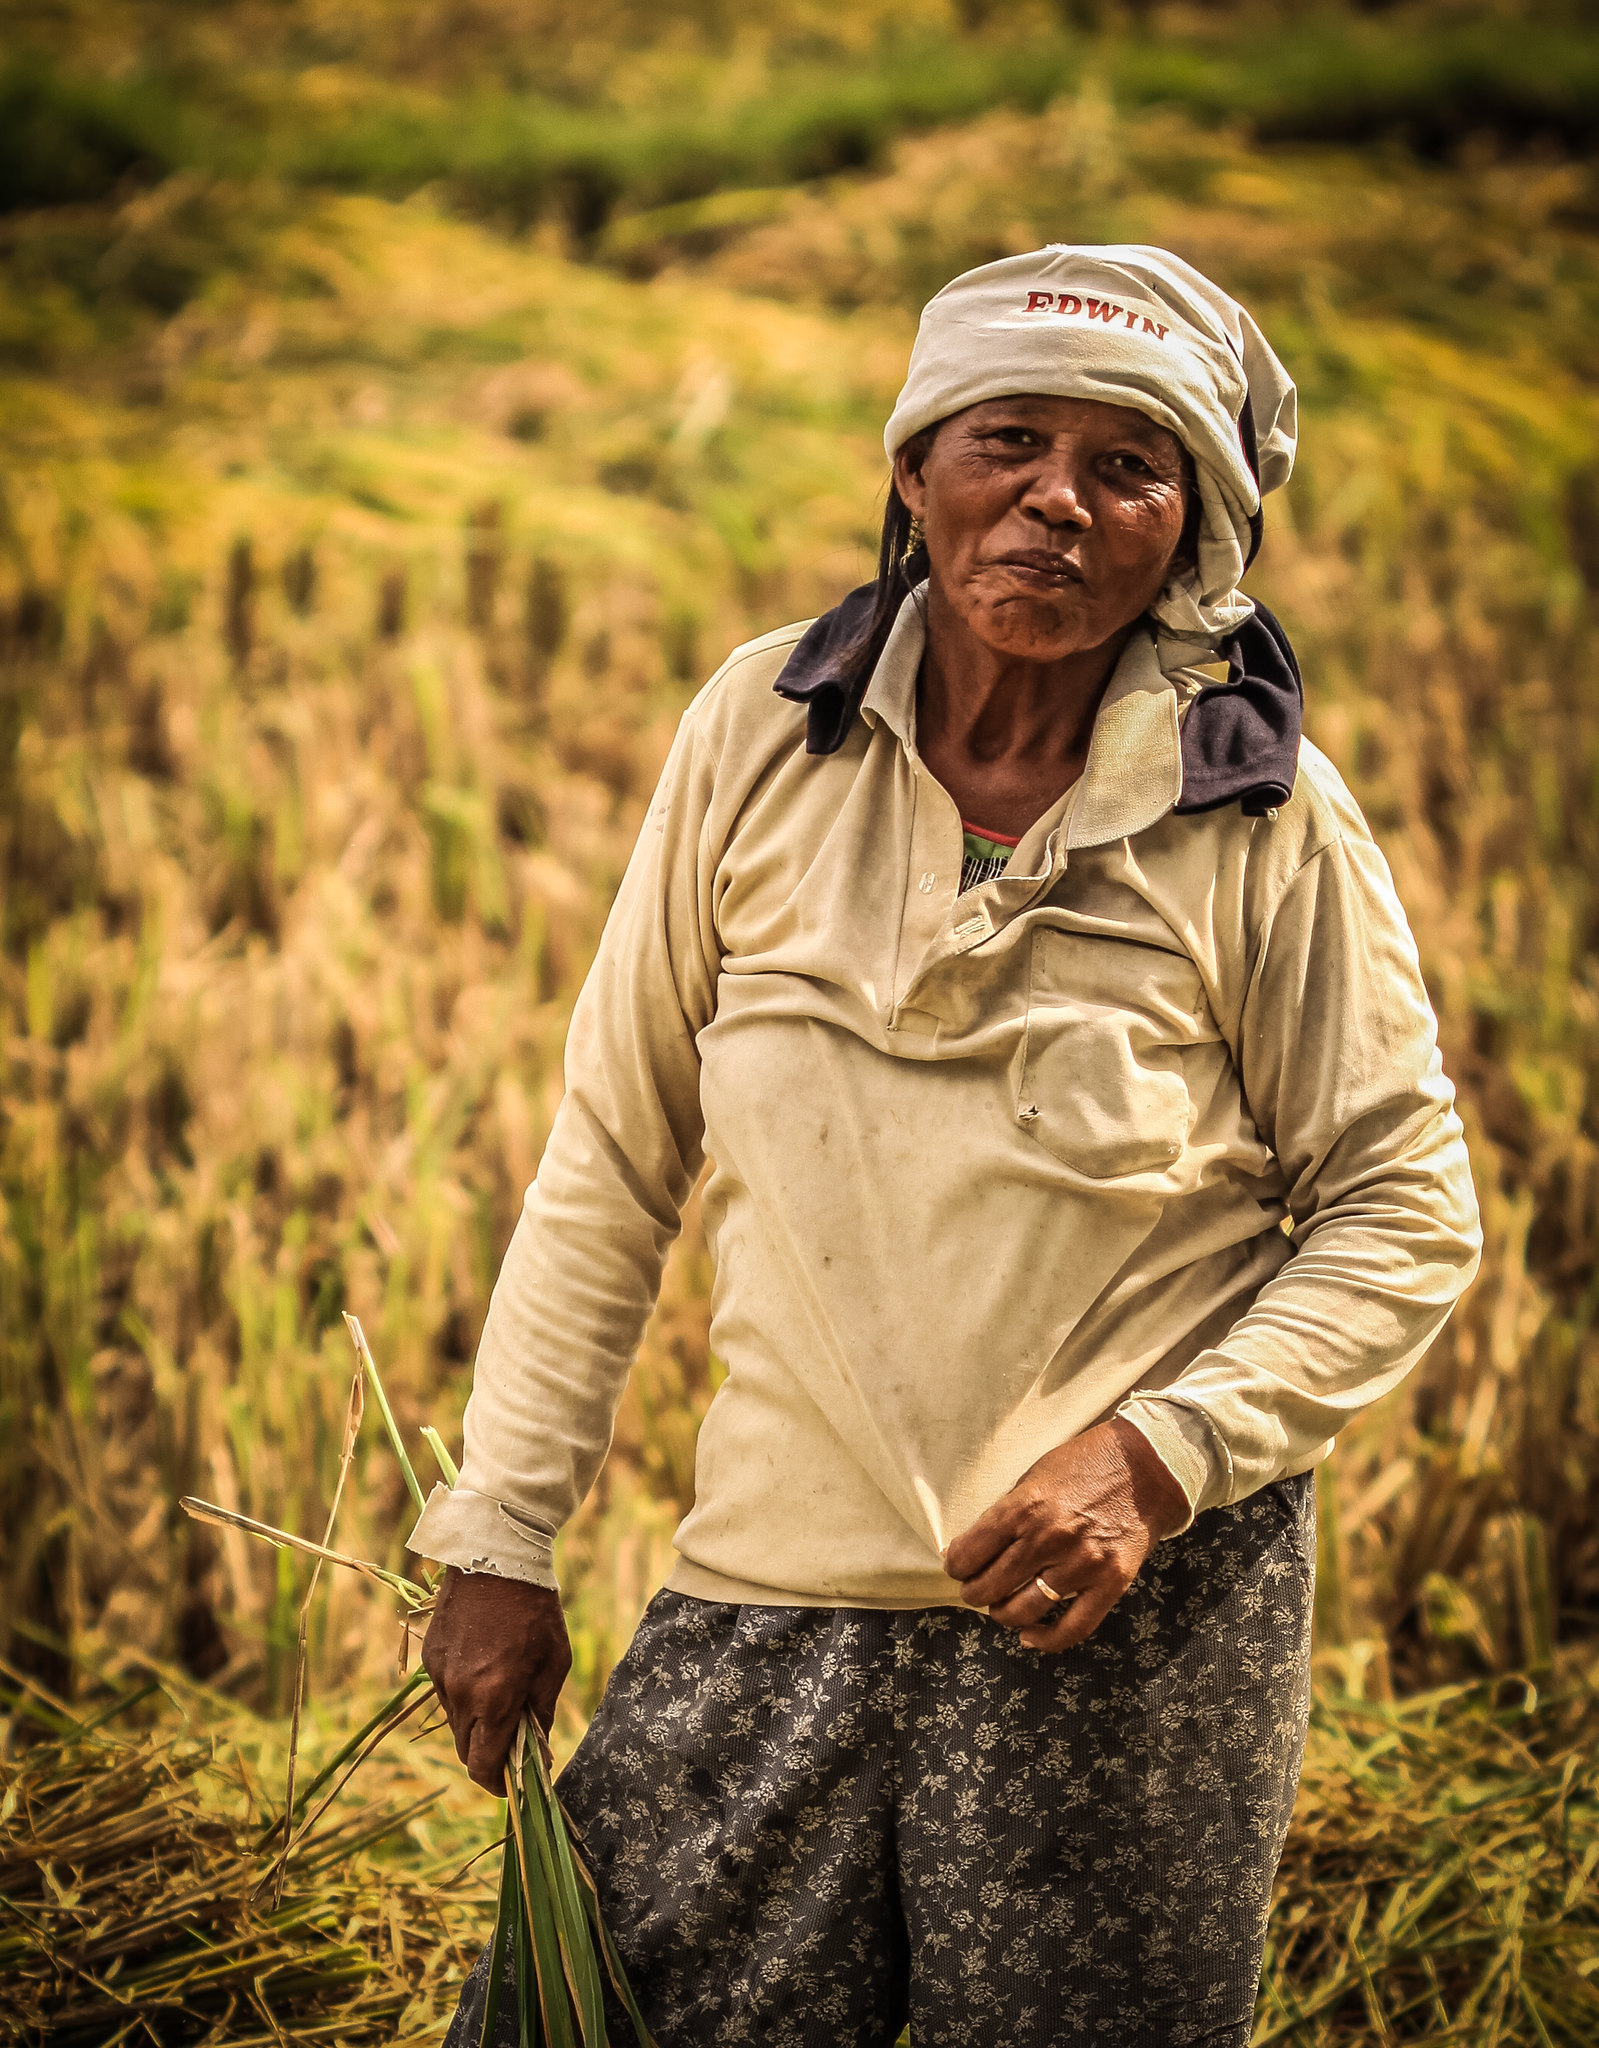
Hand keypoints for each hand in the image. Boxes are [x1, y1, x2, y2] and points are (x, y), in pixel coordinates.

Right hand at [421, 1567, 571, 1794]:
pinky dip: (462, 1695)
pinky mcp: (429, 1658)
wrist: (495, 1558)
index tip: (511, 1785)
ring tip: (500, 1694)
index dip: (497, 1784)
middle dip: (487, 1755)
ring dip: (475, 1723)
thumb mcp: (554, 1662)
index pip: (483, 1766)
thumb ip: (541, 1712)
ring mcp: (439, 1676)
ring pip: (454, 1722)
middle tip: (512, 1742)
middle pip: (466, 1749)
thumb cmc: (535, 1611)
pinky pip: (444, 1693)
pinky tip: (483, 1668)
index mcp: (494, 1699)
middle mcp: (460, 1694)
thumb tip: (538, 1753)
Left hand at [943, 1418, 1188, 1652]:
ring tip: (1000, 1608)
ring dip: (1003, 1615)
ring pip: (1024, 1611)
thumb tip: (975, 1547)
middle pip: (992, 1586)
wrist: (1147, 1466)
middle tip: (974, 1590)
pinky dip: (1045, 1640)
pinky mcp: (1111, 1583)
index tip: (956, 1567)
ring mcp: (1082, 1564)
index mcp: (1025, 1506)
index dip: (956, 1565)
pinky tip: (1029, 1637)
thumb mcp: (1036, 1476)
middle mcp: (1050, 1538)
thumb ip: (1009, 1512)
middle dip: (974, 1593)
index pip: (971, 1552)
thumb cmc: (1086, 1464)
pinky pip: (1072, 1628)